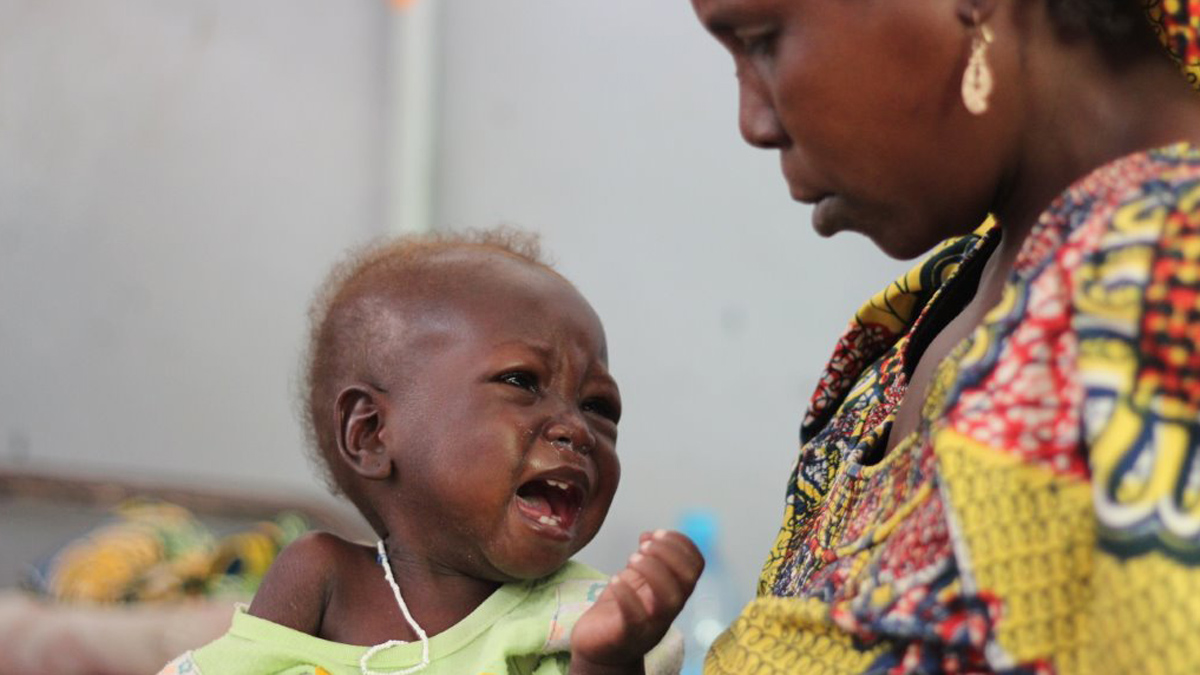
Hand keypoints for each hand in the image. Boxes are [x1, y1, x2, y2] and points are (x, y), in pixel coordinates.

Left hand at [569, 530, 703, 674]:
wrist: (600, 650)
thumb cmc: (621, 613)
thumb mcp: (636, 581)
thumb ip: (646, 560)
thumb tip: (649, 535)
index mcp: (674, 591)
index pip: (696, 566)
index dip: (682, 544)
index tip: (658, 533)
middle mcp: (668, 609)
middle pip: (686, 580)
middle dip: (668, 553)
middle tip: (644, 546)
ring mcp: (651, 625)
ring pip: (668, 599)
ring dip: (652, 570)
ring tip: (632, 558)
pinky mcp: (628, 636)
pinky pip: (635, 617)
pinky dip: (627, 595)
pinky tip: (615, 580)